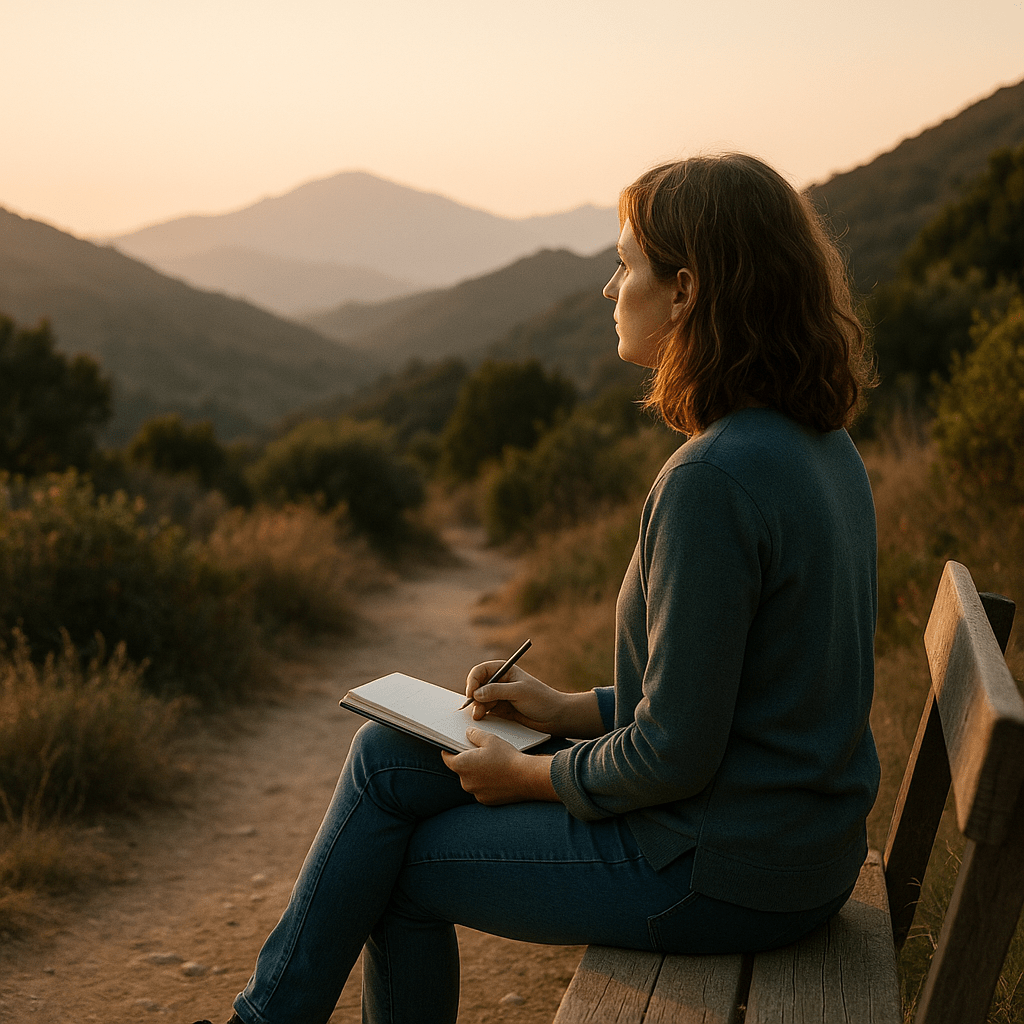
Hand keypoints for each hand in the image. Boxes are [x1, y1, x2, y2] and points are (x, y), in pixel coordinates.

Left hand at [441, 730, 556, 804]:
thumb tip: (468, 733)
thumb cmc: (507, 757)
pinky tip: (498, 776)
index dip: (449, 751)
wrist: (526, 778)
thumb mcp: (490, 739)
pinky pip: (481, 789)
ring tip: (492, 764)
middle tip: (479, 753)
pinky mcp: (486, 800)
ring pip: (471, 780)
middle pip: (460, 769)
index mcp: (462, 765)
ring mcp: (475, 793)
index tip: (452, 746)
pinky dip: (486, 783)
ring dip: (477, 773)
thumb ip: (475, 734)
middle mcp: (465, 782)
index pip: (447, 758)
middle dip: (467, 761)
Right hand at [463, 663, 606, 738]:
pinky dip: (481, 714)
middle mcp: (499, 682)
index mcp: (504, 670)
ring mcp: (499, 696)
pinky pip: (485, 710)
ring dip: (477, 707)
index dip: (473, 681)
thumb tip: (476, 694)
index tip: (471, 693)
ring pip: (479, 700)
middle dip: (474, 697)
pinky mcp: (500, 710)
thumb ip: (497, 691)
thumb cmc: (541, 699)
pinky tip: (482, 718)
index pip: (481, 671)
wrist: (555, 717)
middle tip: (476, 709)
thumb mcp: (519, 692)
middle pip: (477, 686)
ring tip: (480, 716)